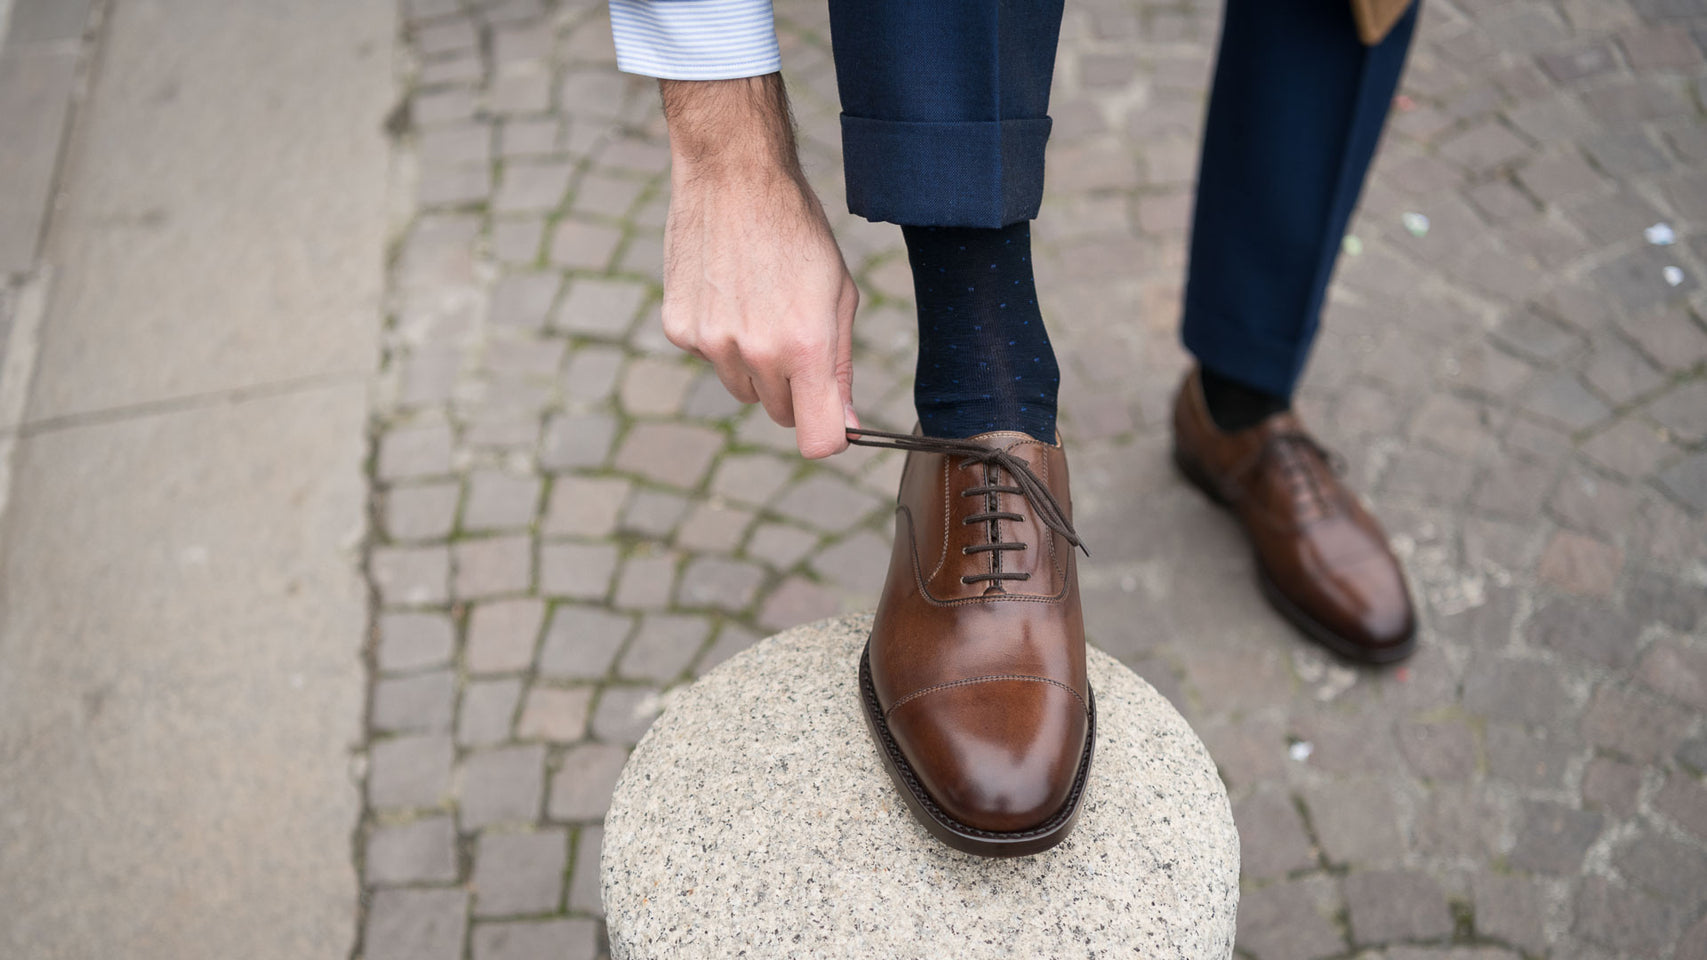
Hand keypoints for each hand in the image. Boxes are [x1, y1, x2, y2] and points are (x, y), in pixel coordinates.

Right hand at [657, 76, 859, 459]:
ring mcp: (712, 344)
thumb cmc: (798, 231)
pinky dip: (720, 338)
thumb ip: (842, 367)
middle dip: (793, 388)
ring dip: (754, 363)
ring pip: (742, 388)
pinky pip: (709, 358)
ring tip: (759, 303)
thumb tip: (848, 427)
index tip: (833, 420)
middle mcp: (755, 352)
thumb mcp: (839, 295)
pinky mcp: (679, 330)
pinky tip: (727, 291)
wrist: (733, 176)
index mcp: (805, 346)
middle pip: (779, 413)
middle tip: (795, 334)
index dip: (828, 435)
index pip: (816, 437)